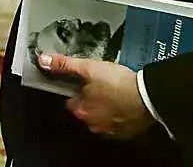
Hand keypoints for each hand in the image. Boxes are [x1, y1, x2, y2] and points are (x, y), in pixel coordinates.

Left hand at [38, 54, 154, 140]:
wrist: (148, 95)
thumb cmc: (118, 83)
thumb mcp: (88, 68)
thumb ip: (65, 65)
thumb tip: (44, 60)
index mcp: (81, 111)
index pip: (70, 101)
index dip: (76, 89)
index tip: (84, 82)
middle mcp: (94, 124)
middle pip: (86, 110)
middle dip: (91, 98)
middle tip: (102, 84)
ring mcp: (111, 130)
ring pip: (102, 116)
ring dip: (106, 106)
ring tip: (115, 90)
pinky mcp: (127, 132)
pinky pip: (118, 122)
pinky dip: (120, 113)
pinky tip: (125, 100)